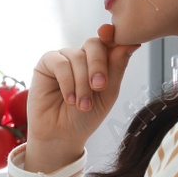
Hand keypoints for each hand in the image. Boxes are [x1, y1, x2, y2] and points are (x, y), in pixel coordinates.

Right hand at [23, 24, 140, 172]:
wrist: (62, 135)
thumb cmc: (86, 117)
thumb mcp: (108, 93)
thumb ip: (117, 67)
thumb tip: (132, 43)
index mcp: (99, 61)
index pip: (109, 43)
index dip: (116, 40)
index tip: (130, 44)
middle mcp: (81, 56)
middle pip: (93, 44)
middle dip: (98, 65)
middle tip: (100, 87)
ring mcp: (63, 58)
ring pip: (77, 57)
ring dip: (82, 83)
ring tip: (82, 104)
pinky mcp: (45, 64)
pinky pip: (59, 63)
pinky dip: (67, 82)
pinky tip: (70, 99)